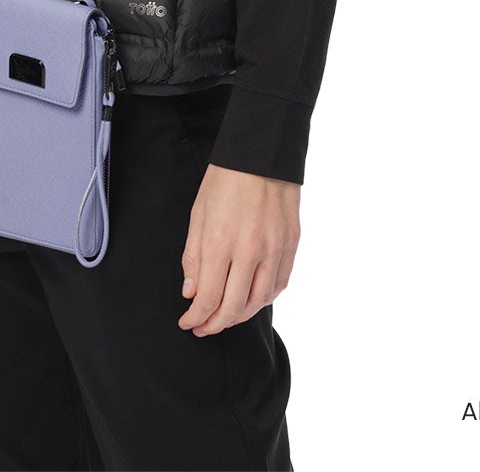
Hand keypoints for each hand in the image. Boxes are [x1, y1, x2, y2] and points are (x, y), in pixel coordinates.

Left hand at [178, 163, 299, 335]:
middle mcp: (251, 250)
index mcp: (221, 241)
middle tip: (203, 327)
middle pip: (233, 307)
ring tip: (224, 317)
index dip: (196, 317)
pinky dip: (264, 299)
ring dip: (239, 316)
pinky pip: (279, 284)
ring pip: (259, 301)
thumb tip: (191, 293)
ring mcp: (275, 248)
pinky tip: (250, 299)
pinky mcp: (292, 244)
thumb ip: (193, 256)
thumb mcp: (198, 213)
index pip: (209, 298)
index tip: (187, 322)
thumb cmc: (225, 179)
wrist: (263, 151)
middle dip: (214, 324)